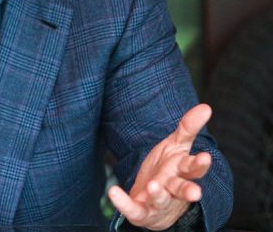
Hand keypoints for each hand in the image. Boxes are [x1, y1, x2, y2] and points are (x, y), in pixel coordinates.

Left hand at [107, 103, 212, 230]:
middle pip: (183, 189)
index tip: (205, 157)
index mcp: (183, 173)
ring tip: (153, 186)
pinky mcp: (142, 212)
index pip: (193, 168)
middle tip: (195, 192)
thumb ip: (188, 128)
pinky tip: (113, 192)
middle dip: (188, 190)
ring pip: (161, 200)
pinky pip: (133, 209)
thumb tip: (206, 107)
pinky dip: (123, 203)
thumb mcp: (175, 147)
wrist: (152, 199)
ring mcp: (158, 203)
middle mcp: (174, 189)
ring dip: (158, 194)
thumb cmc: (167, 169)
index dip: (199, 164)